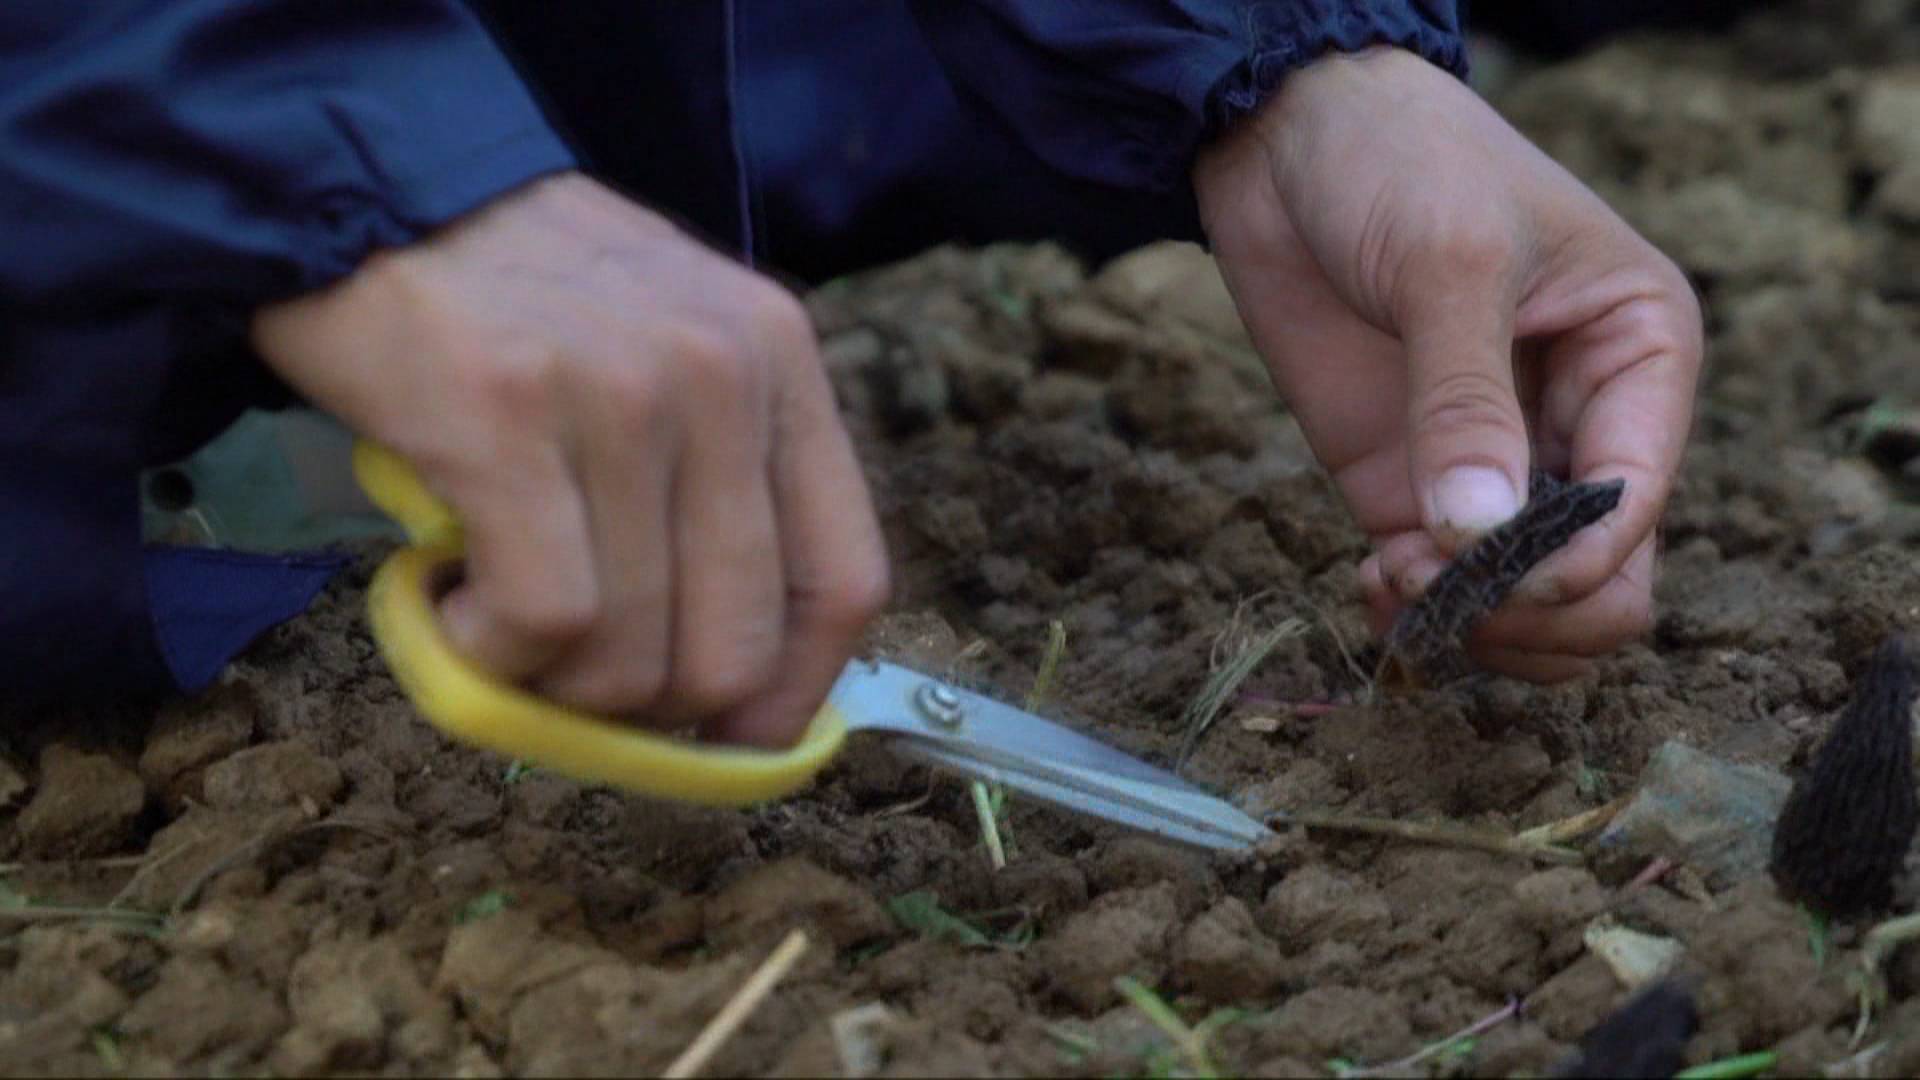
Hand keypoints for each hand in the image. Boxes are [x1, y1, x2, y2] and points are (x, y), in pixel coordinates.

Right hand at [252, 172, 888, 744]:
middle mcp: (722, 377)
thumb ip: (722, 479)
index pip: (846, 582)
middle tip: (571, 671)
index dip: (793, 696)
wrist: (374, 183)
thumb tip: (733, 674)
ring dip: (549, 681)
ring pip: (629, 654)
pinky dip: (487, 651)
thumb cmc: (526, 295)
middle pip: (734, 648)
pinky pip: (542, 620)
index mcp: (782, 365)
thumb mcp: (675, 348)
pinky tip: (445, 600)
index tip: (730, 739)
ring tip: (490, 609)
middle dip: (647, 709)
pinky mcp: (508, 419)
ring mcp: (621, 396)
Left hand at [1193, 48, 1702, 680]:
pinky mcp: (1410, 482)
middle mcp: (1582, 422)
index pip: (1638, 506)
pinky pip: (1441, 585)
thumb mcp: (1446, 267)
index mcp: (1640, 356)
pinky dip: (1413, 609)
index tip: (1487, 568)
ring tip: (1393, 584)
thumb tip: (1478, 540)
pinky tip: (1369, 584)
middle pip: (1603, 579)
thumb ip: (1464, 405)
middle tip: (1439, 590)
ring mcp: (1493, 462)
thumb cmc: (1400, 165)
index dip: (1572, 566)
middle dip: (1529, 612)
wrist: (1286, 140)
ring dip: (1472, 623)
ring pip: (1529, 603)